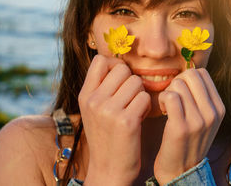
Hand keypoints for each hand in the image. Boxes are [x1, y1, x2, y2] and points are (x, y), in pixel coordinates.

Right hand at [78, 55, 151, 185]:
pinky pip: (145, 98)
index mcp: (84, 95)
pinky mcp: (126, 121)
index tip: (121, 81)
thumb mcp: (94, 110)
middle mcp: (94, 100)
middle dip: (131, 81)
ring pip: (136, 82)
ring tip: (133, 110)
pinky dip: (146, 107)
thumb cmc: (106, 136)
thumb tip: (119, 62)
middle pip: (123, 69)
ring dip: (140, 95)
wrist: (108, 170)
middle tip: (129, 99)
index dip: (115, 66)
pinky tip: (138, 119)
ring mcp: (108, 111)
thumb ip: (102, 87)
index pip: (100, 60)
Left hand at [154, 68, 224, 184]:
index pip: (202, 73)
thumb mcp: (203, 118)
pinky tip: (163, 111)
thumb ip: (200, 96)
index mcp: (219, 107)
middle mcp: (213, 113)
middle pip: (190, 75)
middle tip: (173, 98)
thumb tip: (188, 72)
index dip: (186, 78)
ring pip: (178, 84)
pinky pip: (170, 97)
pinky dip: (162, 100)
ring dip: (168, 92)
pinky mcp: (181, 127)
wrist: (181, 171)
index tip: (181, 93)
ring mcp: (199, 121)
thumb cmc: (188, 139)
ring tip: (168, 107)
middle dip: (177, 82)